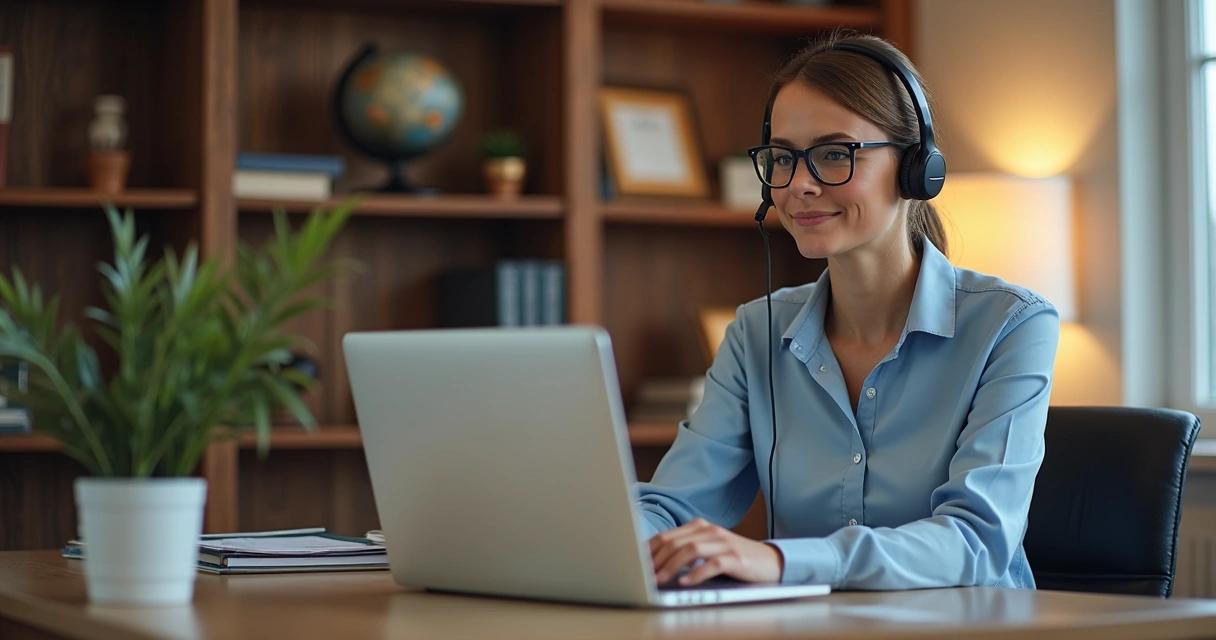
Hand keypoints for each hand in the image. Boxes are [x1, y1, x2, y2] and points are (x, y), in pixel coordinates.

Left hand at [648, 518, 783, 585]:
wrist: (770, 561)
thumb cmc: (735, 558)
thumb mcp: (708, 550)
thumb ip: (686, 551)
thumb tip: (655, 563)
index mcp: (700, 527)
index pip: (667, 536)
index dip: (649, 550)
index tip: (636, 563)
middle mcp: (710, 531)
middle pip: (675, 542)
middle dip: (656, 560)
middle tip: (644, 575)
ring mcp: (723, 542)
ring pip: (690, 550)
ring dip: (671, 567)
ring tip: (659, 580)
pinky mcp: (735, 557)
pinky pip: (712, 563)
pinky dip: (696, 573)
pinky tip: (685, 582)